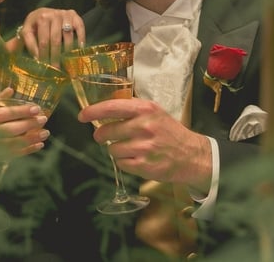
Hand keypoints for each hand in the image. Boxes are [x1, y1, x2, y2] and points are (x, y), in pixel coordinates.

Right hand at [0, 92, 49, 160]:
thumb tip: (10, 91)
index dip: (18, 111)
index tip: (35, 107)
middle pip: (7, 130)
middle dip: (27, 125)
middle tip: (43, 119)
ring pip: (10, 145)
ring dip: (29, 139)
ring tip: (45, 133)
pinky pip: (10, 156)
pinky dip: (24, 152)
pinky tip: (37, 146)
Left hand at [10, 7, 84, 66]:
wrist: (43, 13)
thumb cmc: (34, 25)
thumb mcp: (27, 31)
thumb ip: (29, 44)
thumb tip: (35, 58)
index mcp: (40, 18)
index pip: (43, 40)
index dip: (44, 54)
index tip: (45, 66)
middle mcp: (53, 14)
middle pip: (55, 39)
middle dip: (55, 56)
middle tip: (55, 68)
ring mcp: (65, 14)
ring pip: (68, 35)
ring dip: (67, 50)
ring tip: (66, 62)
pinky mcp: (74, 15)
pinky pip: (80, 27)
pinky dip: (81, 38)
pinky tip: (79, 49)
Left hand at [78, 98, 211, 189]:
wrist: (191, 155)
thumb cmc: (169, 131)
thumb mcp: (154, 111)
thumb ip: (131, 108)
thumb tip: (104, 107)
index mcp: (145, 109)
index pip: (111, 107)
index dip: (93, 111)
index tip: (83, 115)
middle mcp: (144, 126)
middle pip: (107, 131)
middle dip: (101, 135)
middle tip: (103, 136)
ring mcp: (143, 147)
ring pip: (112, 149)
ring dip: (115, 149)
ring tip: (128, 148)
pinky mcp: (144, 165)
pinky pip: (120, 163)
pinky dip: (123, 162)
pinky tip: (135, 158)